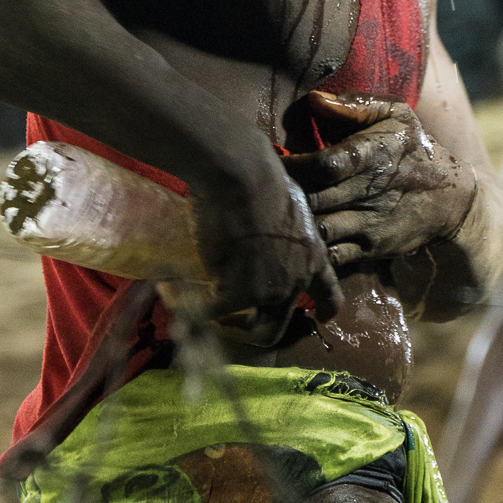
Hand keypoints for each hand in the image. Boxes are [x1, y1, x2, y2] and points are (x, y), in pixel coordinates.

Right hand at [185, 150, 340, 341]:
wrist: (243, 177)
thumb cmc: (262, 180)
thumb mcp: (289, 206)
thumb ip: (283, 229)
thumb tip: (266, 228)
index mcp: (312, 256)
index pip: (328, 292)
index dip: (326, 308)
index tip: (322, 316)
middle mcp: (295, 280)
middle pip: (279, 322)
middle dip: (256, 324)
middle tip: (234, 320)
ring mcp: (269, 291)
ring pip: (245, 324)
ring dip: (223, 320)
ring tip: (198, 309)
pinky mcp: (239, 294)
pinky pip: (211, 312)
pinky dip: (190, 307)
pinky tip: (174, 296)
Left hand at [285, 90, 476, 266]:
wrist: (451, 201)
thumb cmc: (414, 149)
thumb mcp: (396, 115)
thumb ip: (356, 105)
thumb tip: (313, 100)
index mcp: (372, 156)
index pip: (325, 165)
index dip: (293, 165)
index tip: (270, 160)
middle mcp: (369, 193)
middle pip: (314, 200)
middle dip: (283, 196)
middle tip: (258, 188)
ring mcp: (368, 225)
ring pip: (319, 232)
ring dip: (293, 226)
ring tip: (269, 215)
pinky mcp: (368, 250)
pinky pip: (331, 258)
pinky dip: (309, 253)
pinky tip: (292, 241)